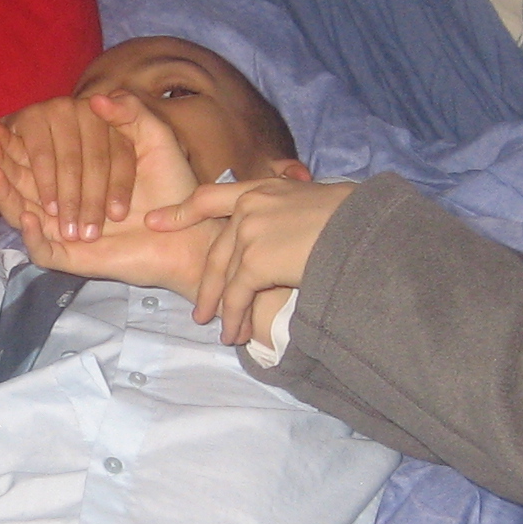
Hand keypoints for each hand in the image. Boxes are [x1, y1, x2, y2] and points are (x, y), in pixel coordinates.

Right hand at [0, 93, 213, 295]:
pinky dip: (31, 234)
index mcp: (76, 174)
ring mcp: (64, 230)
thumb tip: (94, 97)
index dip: (13, 139)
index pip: (37, 154)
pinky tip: (26, 215)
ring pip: (23, 212)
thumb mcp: (154, 140)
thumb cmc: (174, 188)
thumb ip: (129, 114)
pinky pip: (42, 249)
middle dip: (0, 158)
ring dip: (3, 192)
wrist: (189, 236)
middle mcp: (65, 201)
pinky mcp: (70, 258)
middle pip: (21, 181)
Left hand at [150, 175, 356, 341]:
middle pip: (217, 250)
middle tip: (201, 307)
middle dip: (208, 282)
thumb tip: (296, 234)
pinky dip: (234, 318)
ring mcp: (250, 232)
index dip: (181, 211)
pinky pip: (237, 296)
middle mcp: (251, 206)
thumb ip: (293, 215)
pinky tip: (234, 334)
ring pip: (224, 277)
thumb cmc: (357, 218)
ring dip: (222, 308)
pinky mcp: (256, 261)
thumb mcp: (319, 203)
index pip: (211, 196)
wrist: (367, 230)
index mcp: (265, 189)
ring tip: (219, 329)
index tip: (155, 221)